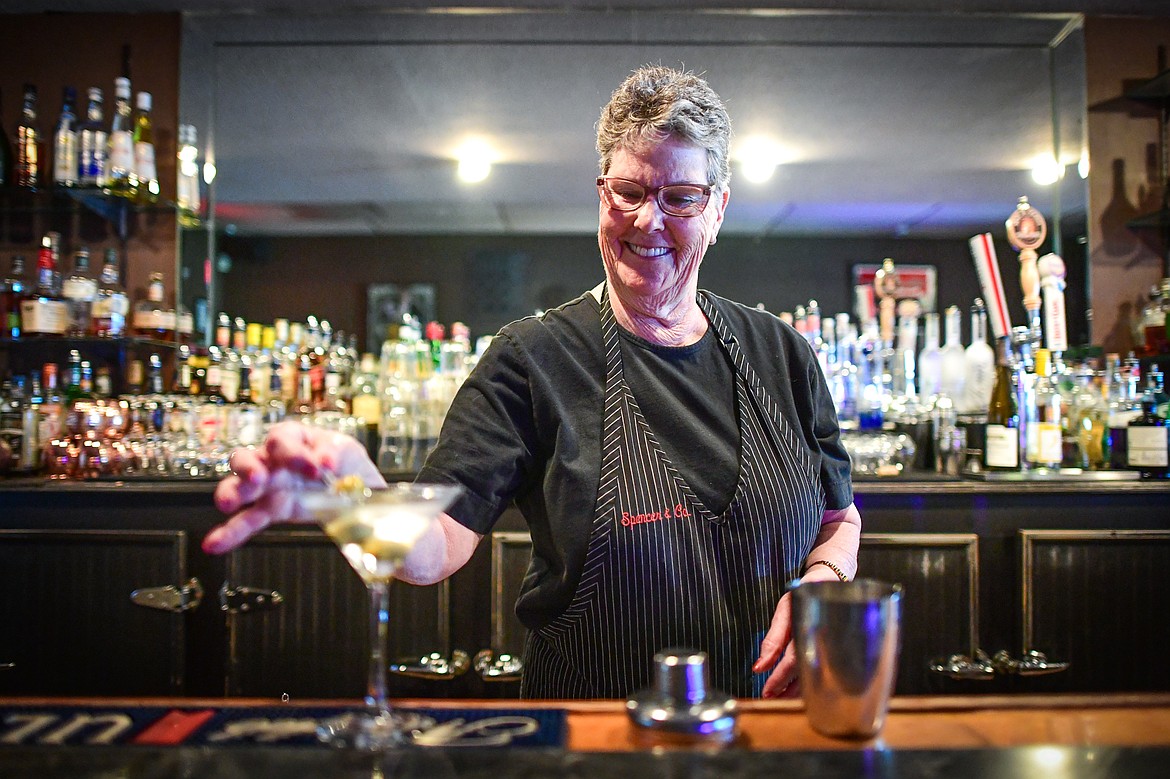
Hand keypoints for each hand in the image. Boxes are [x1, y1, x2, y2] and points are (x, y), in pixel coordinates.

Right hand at [202, 420, 385, 554]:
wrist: (359, 491)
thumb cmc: (347, 463)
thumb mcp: (347, 450)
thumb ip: (334, 453)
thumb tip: (325, 461)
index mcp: (294, 439)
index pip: (282, 439)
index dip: (294, 453)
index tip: (315, 468)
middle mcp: (275, 460)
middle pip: (248, 457)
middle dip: (248, 467)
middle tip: (257, 478)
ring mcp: (270, 486)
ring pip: (240, 486)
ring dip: (232, 493)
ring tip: (229, 504)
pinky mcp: (273, 509)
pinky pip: (247, 520)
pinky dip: (231, 533)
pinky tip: (215, 543)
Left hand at [755, 567, 841, 697]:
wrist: (832, 582)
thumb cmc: (805, 594)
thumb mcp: (784, 610)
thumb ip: (773, 639)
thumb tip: (759, 667)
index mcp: (812, 627)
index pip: (794, 661)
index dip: (780, 679)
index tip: (767, 692)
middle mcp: (826, 639)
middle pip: (806, 674)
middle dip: (787, 690)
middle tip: (771, 700)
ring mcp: (835, 645)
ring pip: (816, 677)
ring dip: (798, 690)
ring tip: (781, 699)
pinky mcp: (838, 650)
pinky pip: (823, 671)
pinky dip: (809, 682)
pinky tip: (798, 689)